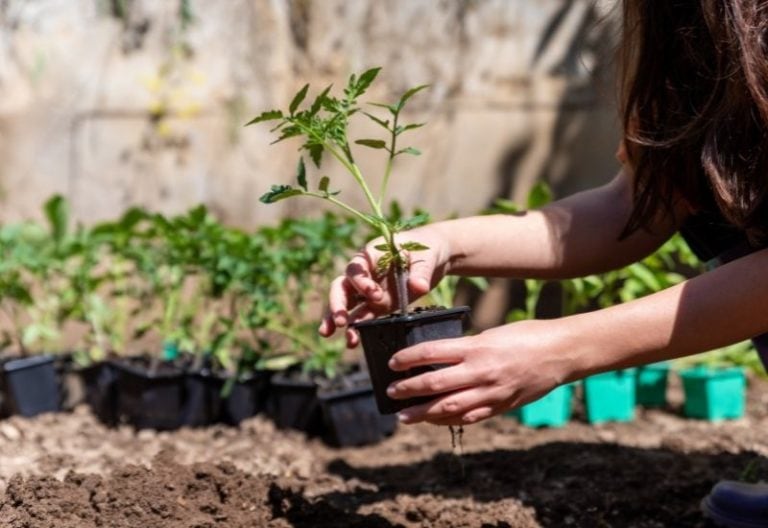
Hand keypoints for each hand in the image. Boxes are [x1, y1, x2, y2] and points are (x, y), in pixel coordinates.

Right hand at [319, 225, 452, 346]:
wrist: (435, 257)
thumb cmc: (427, 248)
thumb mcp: (427, 255)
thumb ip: (421, 272)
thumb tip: (419, 287)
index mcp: (372, 255)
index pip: (357, 268)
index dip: (360, 282)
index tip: (374, 294)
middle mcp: (366, 273)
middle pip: (342, 287)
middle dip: (337, 304)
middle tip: (340, 321)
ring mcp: (369, 291)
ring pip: (346, 305)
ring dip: (339, 320)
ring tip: (335, 336)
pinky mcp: (378, 306)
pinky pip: (362, 317)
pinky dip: (356, 329)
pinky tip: (353, 342)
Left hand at [385, 319, 572, 425]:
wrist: (561, 353)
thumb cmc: (526, 336)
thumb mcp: (491, 334)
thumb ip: (467, 347)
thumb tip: (440, 357)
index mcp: (476, 347)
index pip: (431, 352)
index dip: (408, 358)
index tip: (392, 363)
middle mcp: (480, 371)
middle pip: (435, 383)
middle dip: (409, 389)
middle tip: (390, 392)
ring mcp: (491, 392)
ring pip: (448, 406)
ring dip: (422, 412)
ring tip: (404, 416)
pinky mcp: (501, 405)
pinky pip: (469, 416)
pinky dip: (449, 419)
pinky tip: (435, 420)